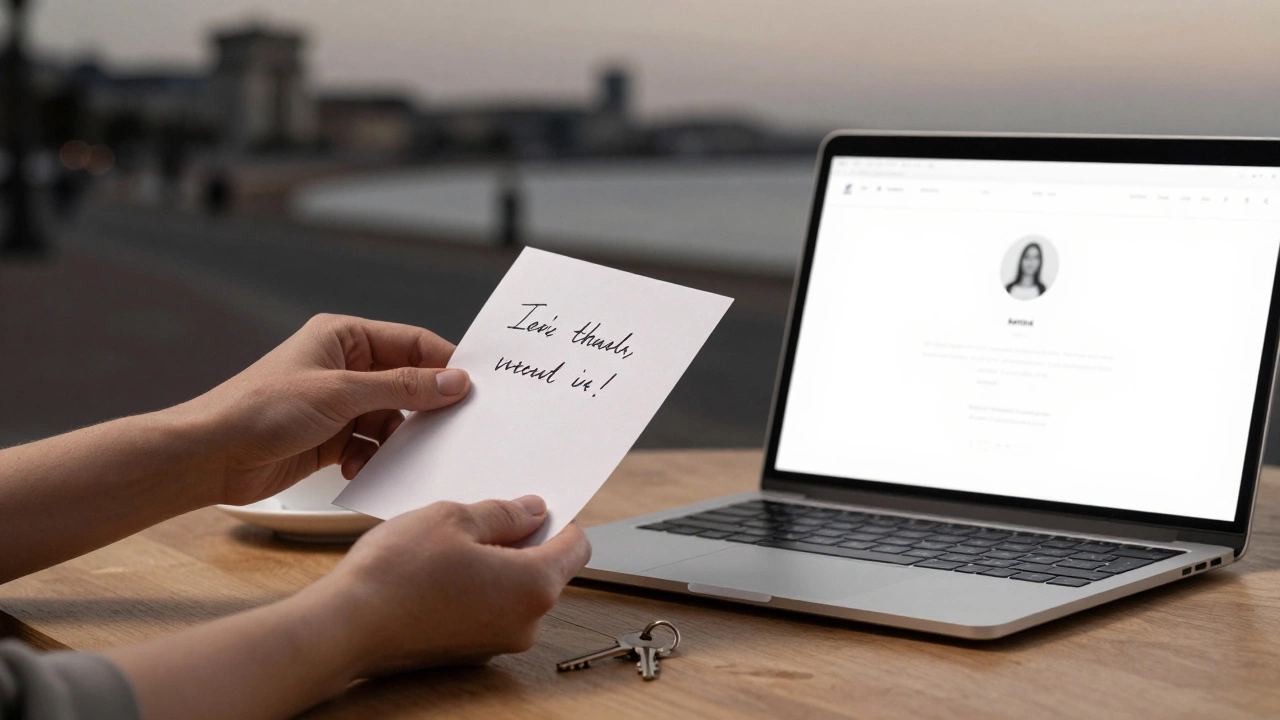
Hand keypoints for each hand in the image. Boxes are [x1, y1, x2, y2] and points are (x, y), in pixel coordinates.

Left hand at [179, 314, 470, 504]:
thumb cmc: (261, 409)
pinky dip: (372, 457)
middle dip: (423, 407)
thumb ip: (402, 387)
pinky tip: (358, 467)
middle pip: (406, 382)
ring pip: (392, 417)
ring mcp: (338, 403)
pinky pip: (371, 444)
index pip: (412, 342)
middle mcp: (344, 366)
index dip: (444, 364)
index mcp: (344, 337)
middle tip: (450, 428)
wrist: (209, 456)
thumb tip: (455, 381)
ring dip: (395, 439)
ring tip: (390, 453)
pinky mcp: (331, 437)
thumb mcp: (341, 393)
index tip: (475, 389)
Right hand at [303, 495, 591, 674]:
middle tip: (485, 516)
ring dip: (497, 564)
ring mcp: (497, 643)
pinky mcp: (469, 651)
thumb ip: (503, 513)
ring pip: (515, 591)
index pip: (577, 548)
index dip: (560, 520)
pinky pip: (489, 610)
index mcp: (533, 586)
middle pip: (547, 571)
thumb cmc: (396, 573)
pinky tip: (442, 570)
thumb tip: (531, 511)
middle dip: (524, 541)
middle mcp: (524, 623)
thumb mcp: (454, 518)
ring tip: (455, 542)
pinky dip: (477, 588)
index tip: (537, 505)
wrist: (345, 627)